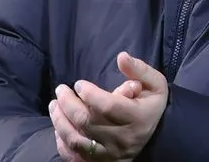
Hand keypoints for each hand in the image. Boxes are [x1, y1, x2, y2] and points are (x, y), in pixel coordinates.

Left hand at [50, 51, 167, 160]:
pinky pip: (74, 157)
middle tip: (60, 90)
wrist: (154, 136)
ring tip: (54, 105)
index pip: (107, 106)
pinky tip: (59, 128)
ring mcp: (109, 154)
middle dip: (68, 104)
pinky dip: (62, 143)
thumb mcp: (155, 84)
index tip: (79, 84)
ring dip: (60, 121)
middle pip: (87, 122)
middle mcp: (122, 139)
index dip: (89, 94)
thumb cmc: (150, 105)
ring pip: (77, 140)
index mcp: (137, 118)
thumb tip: (121, 57)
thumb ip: (139, 69)